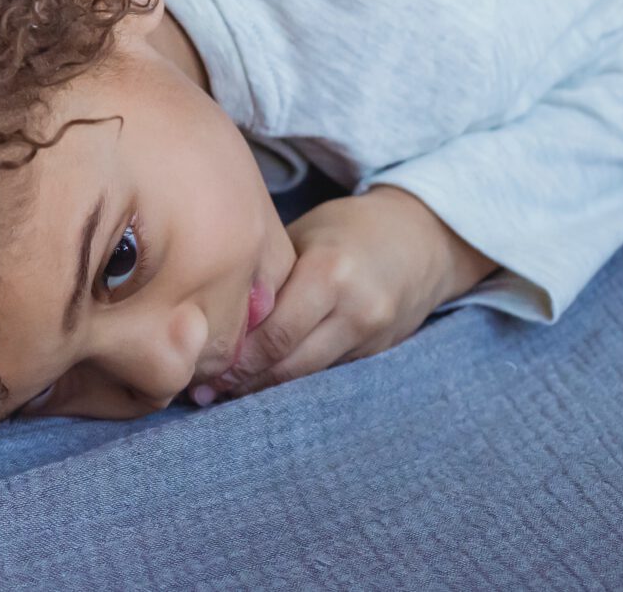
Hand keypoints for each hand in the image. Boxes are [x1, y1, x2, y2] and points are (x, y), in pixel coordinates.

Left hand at [214, 187, 495, 397]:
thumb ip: (268, 277)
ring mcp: (373, 337)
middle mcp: (356, 310)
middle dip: (243, 381)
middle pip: (290, 363)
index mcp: (330, 273)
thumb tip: (212, 313)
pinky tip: (262, 383)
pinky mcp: (379, 354)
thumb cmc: (347, 230)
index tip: (200, 365)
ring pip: (307, 377)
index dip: (235, 357)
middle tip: (200, 390)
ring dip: (264, 388)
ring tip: (222, 393)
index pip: (275, 333)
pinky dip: (293, 380)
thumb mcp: (303, 235)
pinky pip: (327, 374)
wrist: (422, 240)